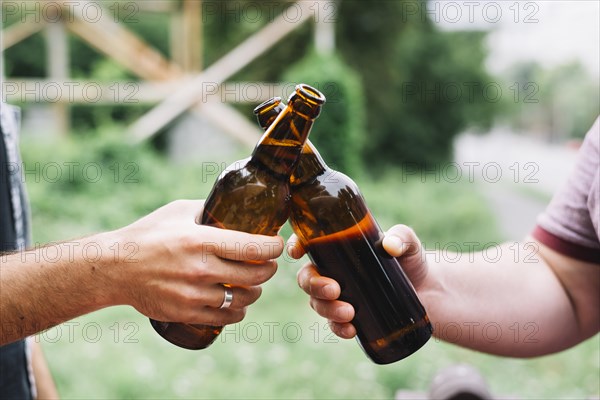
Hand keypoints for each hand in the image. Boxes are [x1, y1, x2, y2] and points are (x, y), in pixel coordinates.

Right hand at [101, 200, 282, 326]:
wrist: (115, 268)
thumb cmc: (148, 234)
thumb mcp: (178, 211)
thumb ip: (208, 210)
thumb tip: (233, 206)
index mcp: (202, 241)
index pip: (253, 248)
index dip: (273, 247)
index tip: (278, 244)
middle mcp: (201, 269)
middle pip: (255, 275)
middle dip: (269, 269)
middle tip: (268, 263)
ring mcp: (195, 294)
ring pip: (244, 298)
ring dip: (255, 290)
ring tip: (253, 283)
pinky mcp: (188, 312)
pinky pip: (226, 317)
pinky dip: (238, 310)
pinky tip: (238, 303)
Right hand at [288, 224, 426, 338]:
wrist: (430, 291)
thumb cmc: (412, 260)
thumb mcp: (408, 243)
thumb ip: (402, 237)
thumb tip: (389, 246)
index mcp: (339, 248)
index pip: (309, 244)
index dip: (296, 246)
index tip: (297, 253)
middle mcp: (334, 272)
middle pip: (307, 278)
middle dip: (314, 286)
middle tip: (335, 290)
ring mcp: (340, 296)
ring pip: (317, 303)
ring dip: (327, 310)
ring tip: (349, 313)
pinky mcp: (351, 317)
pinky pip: (334, 325)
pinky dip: (338, 328)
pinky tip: (351, 330)